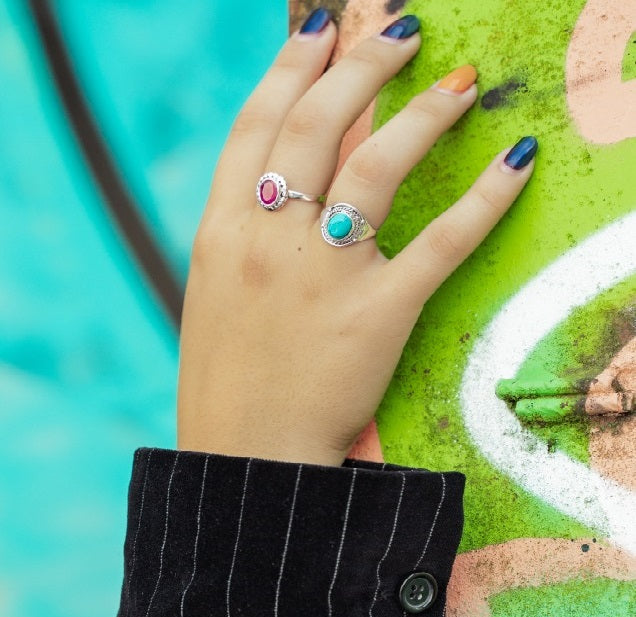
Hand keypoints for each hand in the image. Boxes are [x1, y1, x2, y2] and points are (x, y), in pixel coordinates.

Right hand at [177, 11, 536, 466]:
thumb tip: (288, 183)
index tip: (322, 31)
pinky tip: (515, 159)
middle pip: (320, 122)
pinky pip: (443, 241)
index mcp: (221, 231)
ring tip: (460, 83)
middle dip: (365, 62)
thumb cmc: (225, 386)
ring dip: (426, 110)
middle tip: (403, 32)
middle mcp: (270, 238)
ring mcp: (324, 273)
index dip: (292, 66)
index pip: (258, 123)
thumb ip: (244, 234)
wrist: (246, 460)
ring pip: (379, 163)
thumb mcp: (215, 297)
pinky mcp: (380, 312)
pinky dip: (486, 196)